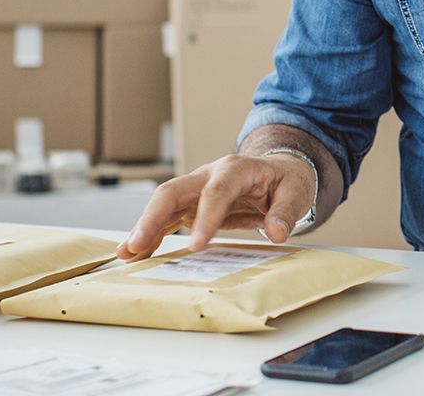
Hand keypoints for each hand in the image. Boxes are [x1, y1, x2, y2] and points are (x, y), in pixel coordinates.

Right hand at [115, 153, 315, 260]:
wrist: (279, 172)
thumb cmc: (287, 181)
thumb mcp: (297, 191)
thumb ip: (286, 210)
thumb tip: (276, 231)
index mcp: (236, 169)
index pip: (216, 191)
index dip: (205, 218)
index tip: (196, 247)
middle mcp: (209, 175)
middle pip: (173, 190)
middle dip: (152, 217)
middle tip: (137, 245)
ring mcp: (196, 188)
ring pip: (162, 204)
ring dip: (143, 228)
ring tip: (126, 255)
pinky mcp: (190, 204)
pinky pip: (165, 217)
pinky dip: (150, 234)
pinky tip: (135, 253)